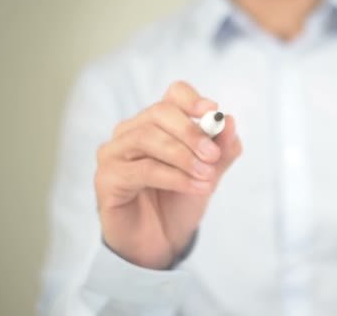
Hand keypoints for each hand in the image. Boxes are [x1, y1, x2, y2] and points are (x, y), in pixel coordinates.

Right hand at [94, 81, 241, 268]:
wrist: (161, 241)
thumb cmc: (180, 201)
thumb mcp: (209, 174)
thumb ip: (221, 150)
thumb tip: (230, 122)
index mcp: (158, 123)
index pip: (173, 95)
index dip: (192, 99)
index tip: (212, 111)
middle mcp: (132, 131)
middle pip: (159, 112)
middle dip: (191, 132)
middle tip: (212, 155)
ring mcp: (114, 152)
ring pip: (148, 138)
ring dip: (183, 156)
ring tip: (207, 176)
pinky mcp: (106, 178)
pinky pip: (143, 170)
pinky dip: (174, 177)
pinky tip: (195, 187)